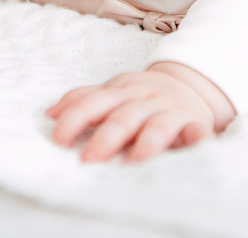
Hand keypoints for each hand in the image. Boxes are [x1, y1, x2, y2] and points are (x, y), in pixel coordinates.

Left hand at [47, 63, 234, 162]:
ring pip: (158, 126)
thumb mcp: (113, 91)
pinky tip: (195, 152)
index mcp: (121, 90)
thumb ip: (83, 99)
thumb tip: (49, 114)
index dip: (75, 120)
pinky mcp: (194, 123)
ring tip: (132, 163)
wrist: (189, 84)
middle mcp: (145, 99)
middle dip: (106, 137)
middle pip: (124, 116)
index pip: (93, 102)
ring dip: (146, 143)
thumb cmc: (141, 95)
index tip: (59, 141)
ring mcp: (170, 111)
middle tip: (89, 159)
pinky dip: (198, 142)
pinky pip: (198, 133)